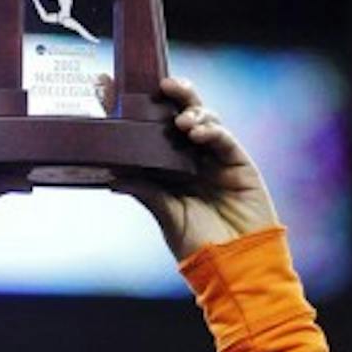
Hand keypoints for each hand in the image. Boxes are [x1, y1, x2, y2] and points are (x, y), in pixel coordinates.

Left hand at [106, 77, 279, 258]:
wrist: (235, 267)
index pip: (154, 134)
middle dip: (174, 97)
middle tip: (163, 85)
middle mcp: (193, 161)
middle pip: (183, 118)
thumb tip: (112, 175)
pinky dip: (212, 130)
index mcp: (171, 172)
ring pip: (206, 121)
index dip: (141, 113)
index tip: (119, 93)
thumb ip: (146, 192)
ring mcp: (217, 161)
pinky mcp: (239, 164)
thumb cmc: (199, 248)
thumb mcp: (167, 216)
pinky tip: (198, 132)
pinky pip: (225, 139)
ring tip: (182, 122)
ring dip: (193, 112)